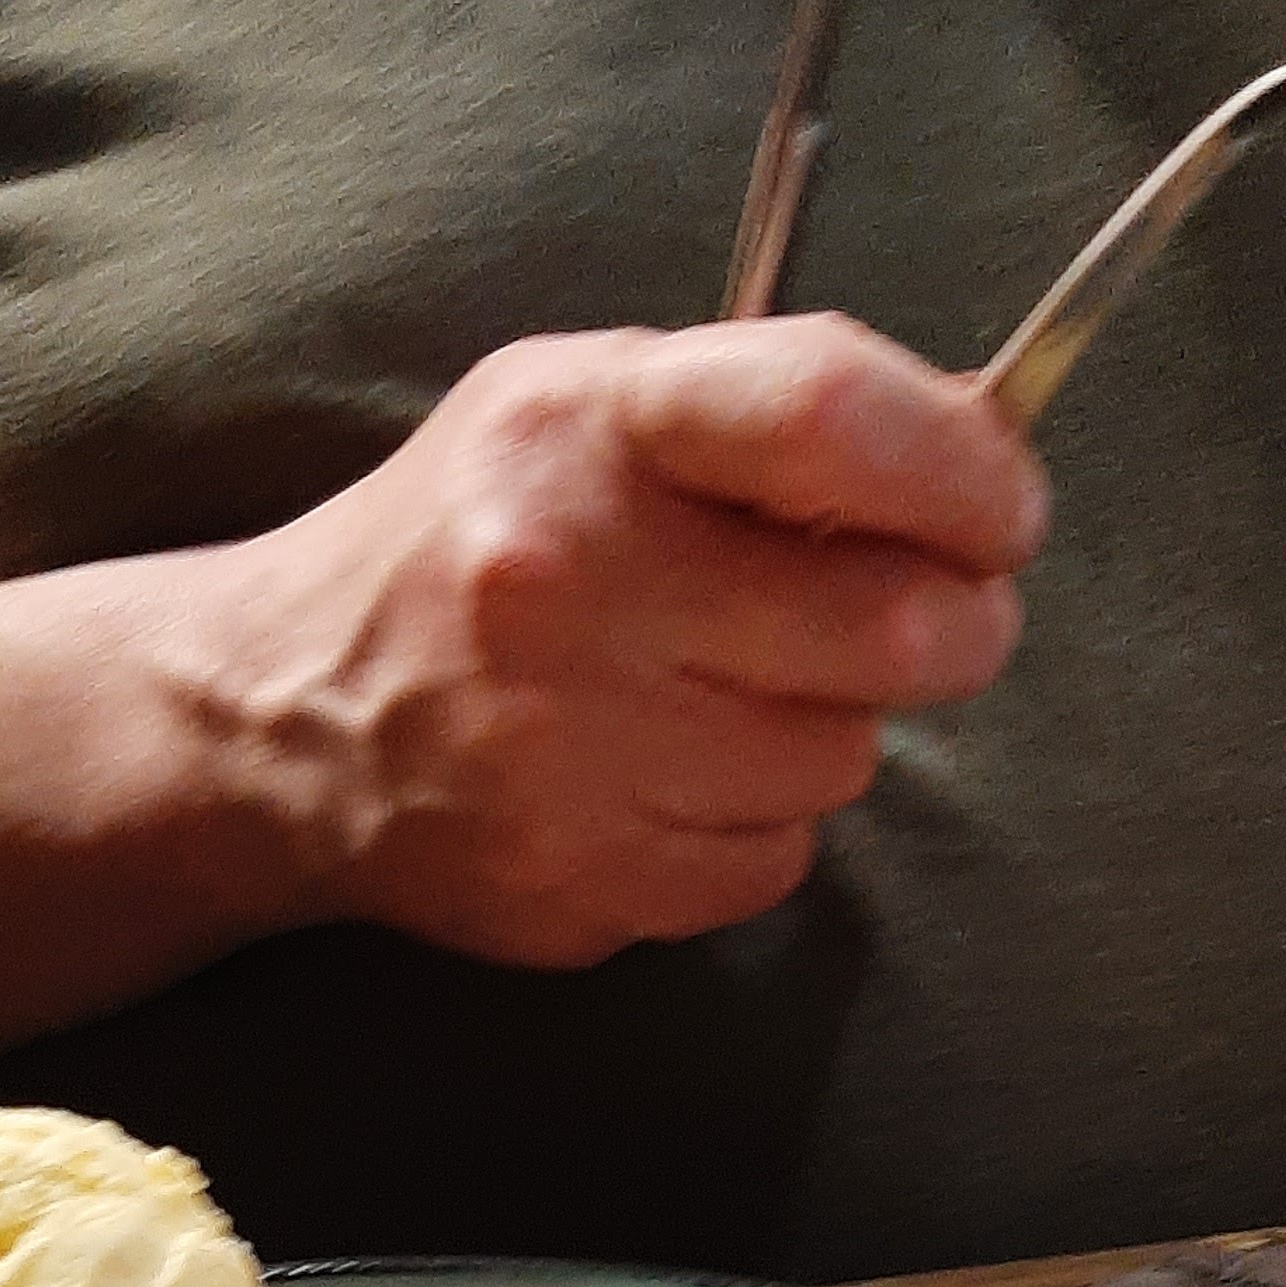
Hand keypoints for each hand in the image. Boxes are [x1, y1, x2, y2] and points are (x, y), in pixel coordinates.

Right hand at [189, 315, 1047, 968]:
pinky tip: (667, 775)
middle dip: (951, 625)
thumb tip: (981, 462)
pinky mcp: (576, 880)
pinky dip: (752, 824)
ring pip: (842, 757)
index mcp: (588, 430)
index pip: (828, 416)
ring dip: (826, 728)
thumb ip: (770, 410)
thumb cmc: (473, 541)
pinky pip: (770, 862)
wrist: (281, 719)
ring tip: (727, 692)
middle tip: (927, 618)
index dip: (963, 468)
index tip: (1004, 506)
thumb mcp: (587, 406)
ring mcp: (569, 751)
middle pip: (894, 626)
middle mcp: (572, 584)